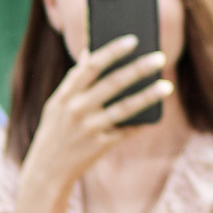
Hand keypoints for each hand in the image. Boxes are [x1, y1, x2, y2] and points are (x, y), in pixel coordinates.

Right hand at [14, 36, 171, 212]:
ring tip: (167, 86)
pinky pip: (126, 132)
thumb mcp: (57, 104)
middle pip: (112, 84)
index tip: (133, 40)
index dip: (112, 51)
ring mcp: (88, 129)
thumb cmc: (55, 131)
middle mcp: (75, 110)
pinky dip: (141, 123)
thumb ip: (74, 78)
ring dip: (148, 96)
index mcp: (65, 95)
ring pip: (124, 108)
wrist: (45, 172)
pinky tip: (155, 116)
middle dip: (138, 69)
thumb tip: (90, 50)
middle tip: (160, 57)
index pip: (91, 66)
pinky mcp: (99, 147)